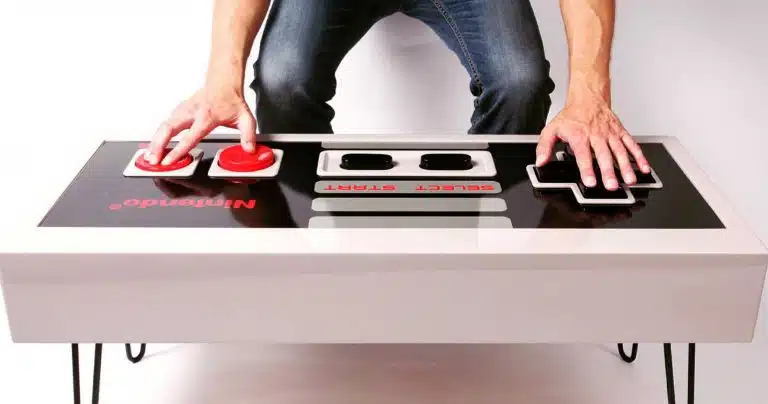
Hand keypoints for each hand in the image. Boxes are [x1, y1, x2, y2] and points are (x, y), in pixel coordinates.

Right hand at [146, 84, 256, 165]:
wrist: (223, 82)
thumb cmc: (232, 100)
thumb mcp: (246, 118)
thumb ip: (248, 136)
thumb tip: (249, 150)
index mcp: (207, 117)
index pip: (190, 137)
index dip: (178, 150)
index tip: (168, 161)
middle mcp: (191, 113)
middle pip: (168, 129)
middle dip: (157, 145)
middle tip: (153, 160)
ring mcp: (183, 110)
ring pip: (163, 125)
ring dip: (155, 141)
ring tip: (150, 157)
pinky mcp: (179, 110)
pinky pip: (164, 123)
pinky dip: (158, 135)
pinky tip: (155, 146)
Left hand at [535, 98, 650, 189]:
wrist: (588, 98)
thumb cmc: (571, 117)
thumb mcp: (551, 129)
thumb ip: (544, 146)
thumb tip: (540, 161)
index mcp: (579, 136)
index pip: (583, 154)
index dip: (586, 169)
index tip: (590, 181)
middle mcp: (596, 135)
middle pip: (604, 155)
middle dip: (608, 171)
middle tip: (611, 186)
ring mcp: (610, 134)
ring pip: (619, 151)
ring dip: (625, 167)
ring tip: (629, 180)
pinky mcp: (620, 132)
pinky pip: (631, 144)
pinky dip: (639, 156)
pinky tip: (643, 168)